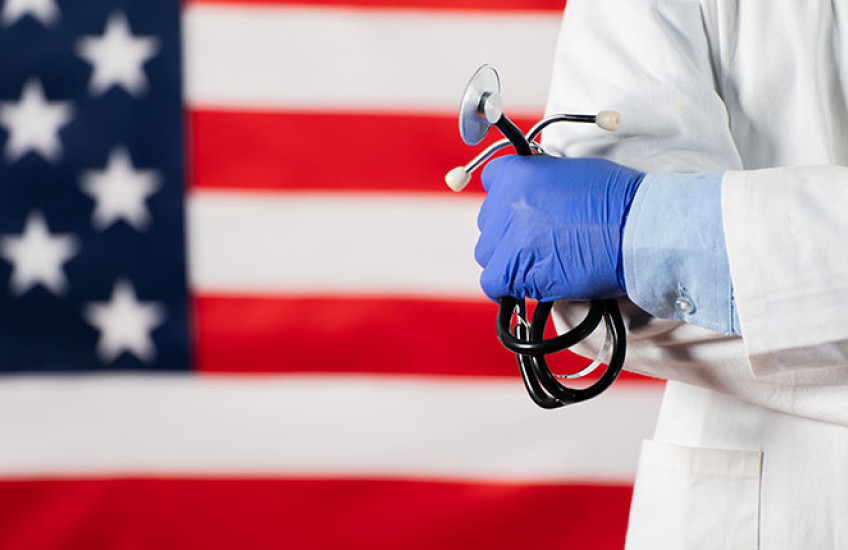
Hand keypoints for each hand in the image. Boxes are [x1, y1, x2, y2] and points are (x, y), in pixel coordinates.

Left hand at [475, 155, 644, 301]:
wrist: (637, 228)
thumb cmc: (618, 200)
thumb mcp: (571, 172)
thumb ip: (541, 181)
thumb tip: (533, 195)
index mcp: (518, 172)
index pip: (491, 180)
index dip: (506, 198)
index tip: (520, 210)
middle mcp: (506, 202)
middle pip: (489, 223)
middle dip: (508, 233)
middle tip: (538, 242)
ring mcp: (508, 237)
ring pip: (487, 254)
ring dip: (508, 260)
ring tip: (540, 264)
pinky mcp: (515, 270)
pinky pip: (492, 283)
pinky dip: (507, 287)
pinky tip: (529, 285)